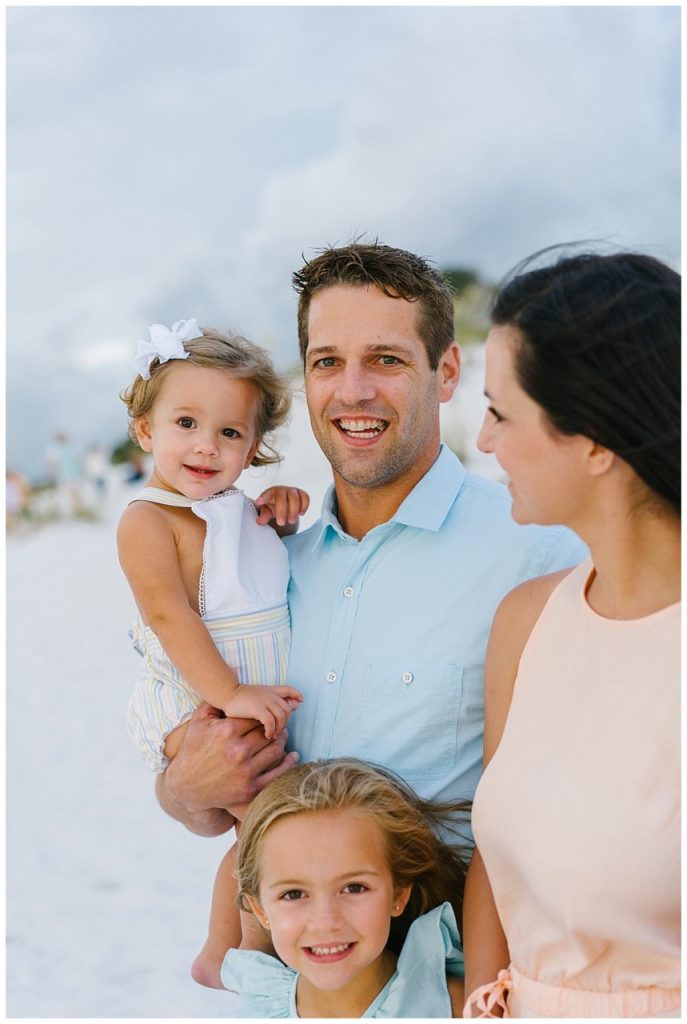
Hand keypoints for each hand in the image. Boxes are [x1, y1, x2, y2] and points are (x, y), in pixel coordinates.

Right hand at [163, 702, 298, 814]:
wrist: (186, 787)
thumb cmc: (192, 752)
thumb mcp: (197, 723)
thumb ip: (212, 702)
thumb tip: (224, 682)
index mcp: (227, 732)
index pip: (255, 717)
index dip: (262, 716)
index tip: (265, 716)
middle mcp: (238, 750)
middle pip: (267, 732)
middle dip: (275, 727)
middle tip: (279, 725)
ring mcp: (246, 771)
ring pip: (275, 750)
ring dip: (282, 741)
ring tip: (282, 737)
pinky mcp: (251, 788)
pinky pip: (277, 772)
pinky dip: (287, 762)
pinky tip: (291, 755)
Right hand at [224, 684, 302, 739]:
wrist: (225, 693)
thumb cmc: (238, 699)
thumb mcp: (257, 696)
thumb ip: (270, 700)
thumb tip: (290, 704)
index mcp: (270, 690)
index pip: (288, 689)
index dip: (296, 695)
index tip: (299, 701)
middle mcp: (270, 695)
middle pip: (287, 709)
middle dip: (285, 722)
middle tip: (278, 732)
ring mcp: (265, 701)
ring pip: (281, 716)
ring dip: (279, 728)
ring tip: (272, 736)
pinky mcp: (258, 708)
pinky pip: (271, 721)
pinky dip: (271, 729)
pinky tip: (267, 735)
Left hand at [254, 486, 309, 533]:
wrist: (285, 504)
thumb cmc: (274, 506)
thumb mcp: (267, 511)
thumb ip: (264, 515)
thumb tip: (260, 521)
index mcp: (270, 493)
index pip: (267, 494)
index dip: (264, 498)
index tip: (259, 502)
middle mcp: (281, 490)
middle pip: (281, 498)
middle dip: (281, 511)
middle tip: (281, 523)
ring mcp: (292, 491)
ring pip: (294, 498)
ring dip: (293, 510)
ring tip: (291, 521)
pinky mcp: (302, 494)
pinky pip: (305, 497)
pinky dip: (304, 505)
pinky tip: (301, 514)